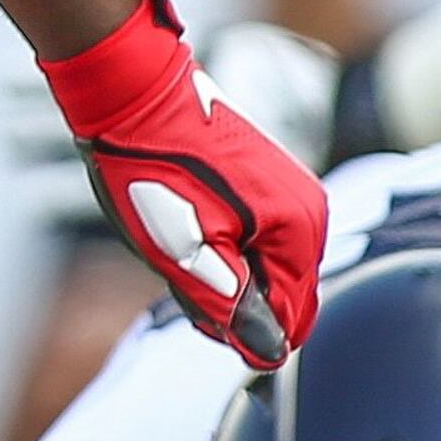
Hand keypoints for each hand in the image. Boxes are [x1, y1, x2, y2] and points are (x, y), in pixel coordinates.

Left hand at [38, 0, 327, 367]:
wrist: (132, 89)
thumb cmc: (153, 167)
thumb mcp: (184, 251)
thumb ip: (232, 304)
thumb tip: (269, 351)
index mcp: (299, 230)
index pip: (292, 319)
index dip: (242, 330)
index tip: (196, 308)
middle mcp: (308, 209)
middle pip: (281, 294)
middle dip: (232, 299)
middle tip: (179, 271)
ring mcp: (287, 189)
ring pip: (264, 266)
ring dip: (222, 272)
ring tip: (175, 238)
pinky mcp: (263, 178)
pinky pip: (255, 236)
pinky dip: (222, 244)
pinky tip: (183, 223)